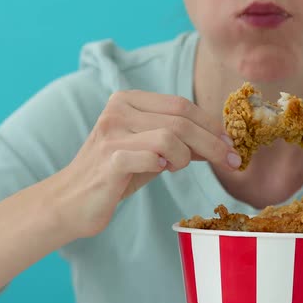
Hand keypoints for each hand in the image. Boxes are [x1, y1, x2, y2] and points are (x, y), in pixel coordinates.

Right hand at [51, 91, 240, 237]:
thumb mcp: (151, 150)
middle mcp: (118, 110)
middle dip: (213, 143)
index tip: (231, 144)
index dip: (211, 124)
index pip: (181, 105)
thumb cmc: (116, 174)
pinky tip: (159, 170)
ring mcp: (111, 134)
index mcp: (128, 100)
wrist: (71, 202)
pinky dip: (163, 166)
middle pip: (181, 120)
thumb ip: (180, 140)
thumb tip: (221, 141)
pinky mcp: (109, 160)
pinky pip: (152, 157)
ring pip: (171, 137)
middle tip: (232, 161)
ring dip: (185, 157)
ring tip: (175, 168)